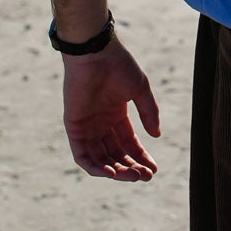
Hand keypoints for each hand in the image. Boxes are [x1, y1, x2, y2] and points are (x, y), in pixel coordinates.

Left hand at [61, 38, 160, 180]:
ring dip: (117, 171)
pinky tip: (111, 172)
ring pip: (100, 159)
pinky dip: (95, 167)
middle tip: (146, 176)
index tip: (154, 169)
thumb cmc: (118, 67)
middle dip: (131, 167)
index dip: (141, 157)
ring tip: (133, 175)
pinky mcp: (74, 128)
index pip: (128, 143)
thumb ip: (148, 113)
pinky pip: (82, 155)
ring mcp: (86, 127)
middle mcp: (100, 123)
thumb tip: (156, 136)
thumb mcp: (140, 91)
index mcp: (116, 114)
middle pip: (116, 154)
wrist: (95, 54)